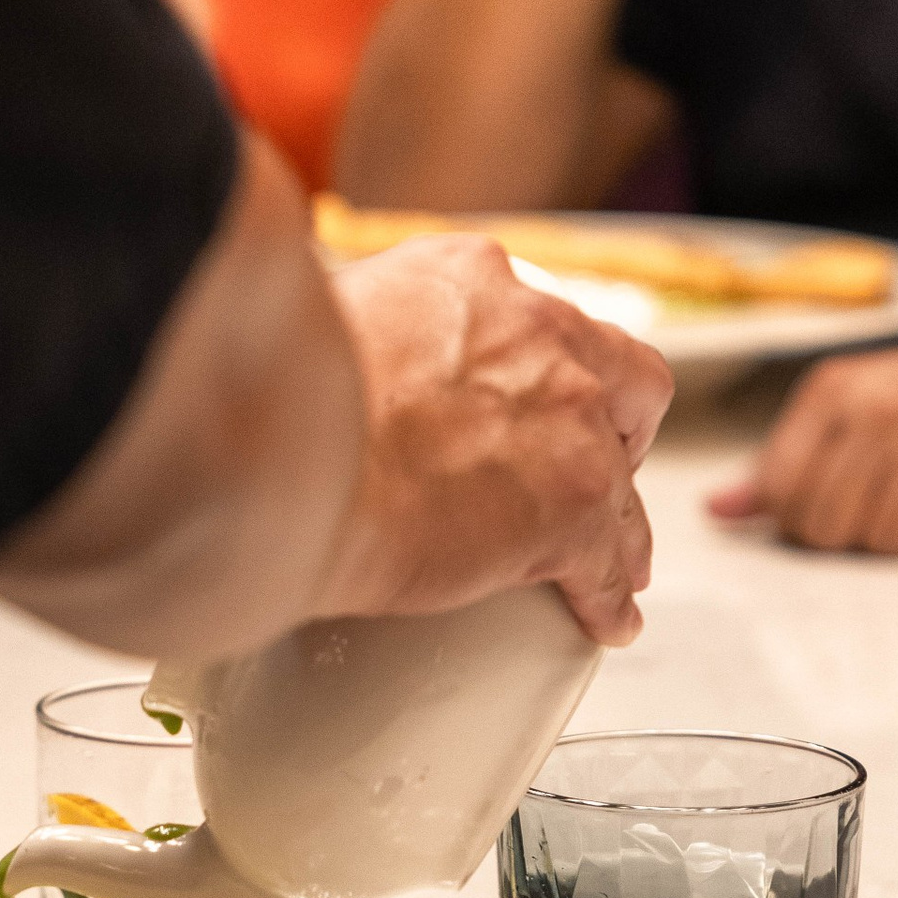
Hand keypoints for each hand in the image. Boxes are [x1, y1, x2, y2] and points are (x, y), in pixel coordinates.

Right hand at [322, 236, 671, 642]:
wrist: (285, 462)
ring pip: (622, 479)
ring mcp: (569, 423)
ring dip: (619, 519)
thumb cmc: (275, 399)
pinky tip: (605, 617)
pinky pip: (607, 562)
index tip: (526, 397)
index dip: (545, 364)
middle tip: (583, 465)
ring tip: (616, 559)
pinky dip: (608, 595)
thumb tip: (337, 362)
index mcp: (470, 281)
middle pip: (621, 377)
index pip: (538, 317)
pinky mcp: (574, 508)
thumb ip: (361, 332)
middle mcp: (538, 335)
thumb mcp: (324, 320)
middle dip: (613, 426)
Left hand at [708, 311, 897, 554]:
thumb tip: (719, 508)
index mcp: (836, 389)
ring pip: (885, 543)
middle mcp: (880, 408)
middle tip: (888, 505)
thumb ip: (787, 459)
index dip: (799, 520)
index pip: (781, 490)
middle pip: (826, 528)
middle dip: (853, 535)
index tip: (827, 511)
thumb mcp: (860, 405)